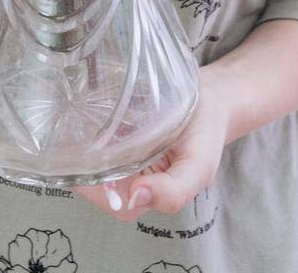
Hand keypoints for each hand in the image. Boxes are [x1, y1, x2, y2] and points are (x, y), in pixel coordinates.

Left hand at [73, 65, 230, 219]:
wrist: (213, 98)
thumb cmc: (204, 137)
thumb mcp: (198, 168)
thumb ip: (173, 192)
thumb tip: (135, 199)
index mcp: (142, 192)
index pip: (108, 200)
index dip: (95, 185)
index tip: (91, 157)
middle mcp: (127, 175)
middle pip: (92, 176)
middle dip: (83, 156)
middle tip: (87, 127)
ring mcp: (121, 150)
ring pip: (90, 153)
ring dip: (85, 136)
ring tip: (91, 113)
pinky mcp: (119, 127)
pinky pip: (97, 129)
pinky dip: (92, 120)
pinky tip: (96, 104)